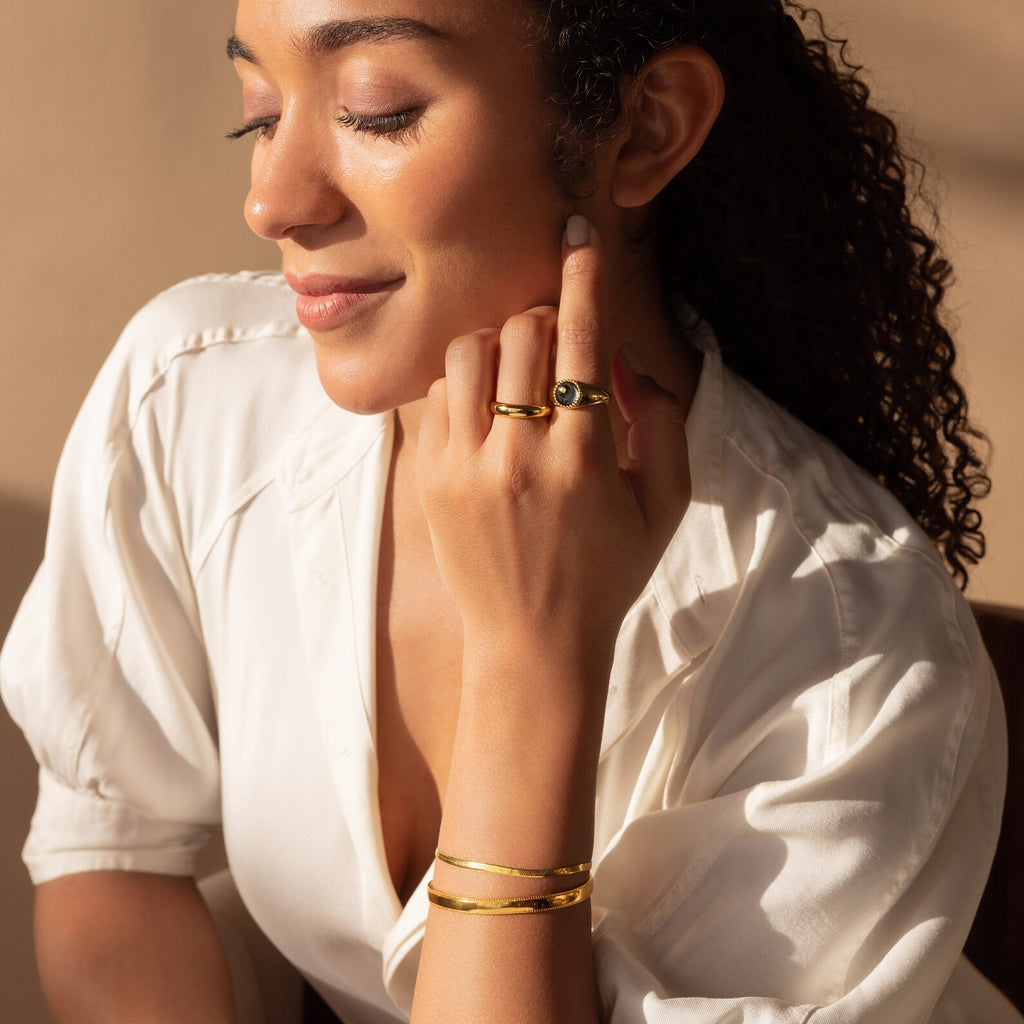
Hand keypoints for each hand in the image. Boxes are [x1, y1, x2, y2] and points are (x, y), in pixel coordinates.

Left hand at [417, 217, 690, 654]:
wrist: (532, 643)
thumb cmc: (609, 575)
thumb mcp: (665, 506)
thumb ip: (664, 424)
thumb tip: (628, 359)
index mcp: (587, 455)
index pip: (581, 337)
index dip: (583, 275)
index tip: (577, 231)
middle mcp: (522, 452)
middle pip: (522, 331)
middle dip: (543, 317)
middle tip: (555, 339)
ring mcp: (468, 465)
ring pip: (470, 352)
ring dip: (499, 341)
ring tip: (517, 371)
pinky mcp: (432, 479)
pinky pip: (437, 393)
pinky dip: (465, 380)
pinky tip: (486, 407)